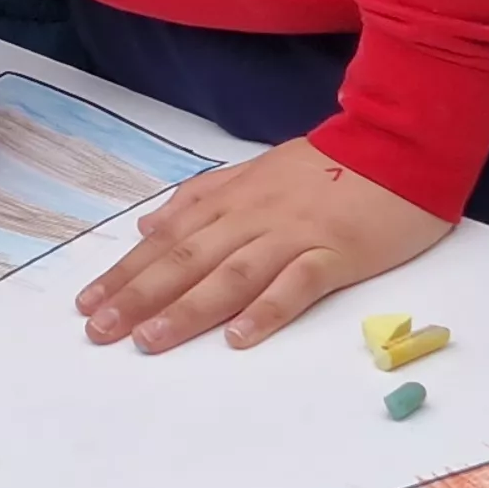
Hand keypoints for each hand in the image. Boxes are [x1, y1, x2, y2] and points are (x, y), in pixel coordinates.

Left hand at [77, 136, 450, 351]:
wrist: (400, 147)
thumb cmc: (330, 165)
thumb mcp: (255, 171)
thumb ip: (201, 197)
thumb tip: (148, 225)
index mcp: (233, 199)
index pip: (167, 240)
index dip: (126, 272)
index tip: (88, 303)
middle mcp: (253, 217)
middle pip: (187, 260)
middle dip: (139, 296)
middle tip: (99, 330)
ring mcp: (293, 235)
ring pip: (231, 275)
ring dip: (188, 309)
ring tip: (150, 340)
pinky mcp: (335, 253)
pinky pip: (296, 285)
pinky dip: (266, 311)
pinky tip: (238, 338)